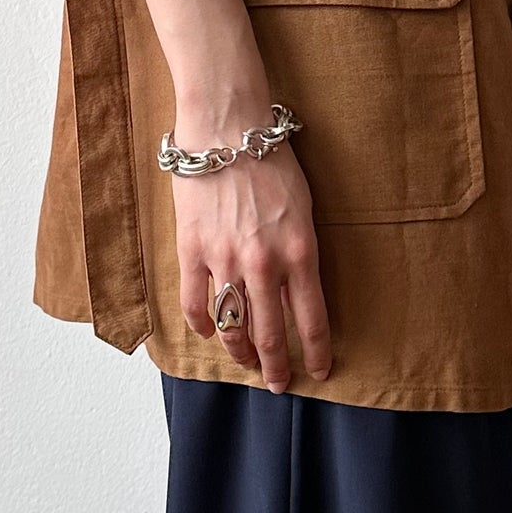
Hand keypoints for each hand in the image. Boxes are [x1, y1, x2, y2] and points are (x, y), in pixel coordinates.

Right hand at [172, 136, 331, 394]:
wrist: (227, 129)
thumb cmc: (272, 162)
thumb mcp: (304, 209)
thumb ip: (301, 253)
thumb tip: (297, 292)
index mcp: (300, 252)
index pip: (313, 319)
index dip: (316, 353)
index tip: (319, 372)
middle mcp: (264, 264)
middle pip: (271, 334)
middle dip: (276, 367)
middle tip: (278, 384)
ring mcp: (224, 259)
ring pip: (232, 325)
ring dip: (239, 352)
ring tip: (244, 362)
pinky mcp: (192, 250)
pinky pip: (195, 302)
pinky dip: (201, 324)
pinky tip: (208, 332)